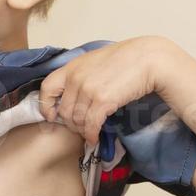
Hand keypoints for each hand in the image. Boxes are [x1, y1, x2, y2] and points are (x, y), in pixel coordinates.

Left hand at [37, 36, 177, 146]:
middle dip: (70, 123)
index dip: (46, 105)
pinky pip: (90, 125)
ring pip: (76, 120)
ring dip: (82, 130)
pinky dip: (91, 134)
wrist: (149, 58)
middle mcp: (76, 78)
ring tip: (89, 132)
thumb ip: (80, 74)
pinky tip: (95, 137)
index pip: (47, 88)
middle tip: (79, 127)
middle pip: (63, 111)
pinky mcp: (102, 101)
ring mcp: (88, 90)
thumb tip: (73, 94)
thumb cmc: (125, 59)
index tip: (51, 116)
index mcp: (72, 67)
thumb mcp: (95, 61)